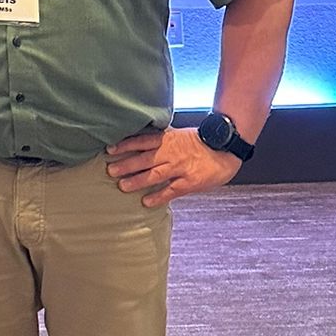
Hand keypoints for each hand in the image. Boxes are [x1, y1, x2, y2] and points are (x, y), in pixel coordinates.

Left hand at [105, 126, 240, 206]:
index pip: (141, 140)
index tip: (110, 149)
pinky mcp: (190, 182)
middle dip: (126, 165)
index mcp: (168, 139)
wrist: (226, 148)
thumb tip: (142, 141)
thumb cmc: (202, 141)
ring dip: (137, 181)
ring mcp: (180, 167)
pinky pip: (171, 190)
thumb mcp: (180, 134)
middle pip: (144, 159)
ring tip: (122, 186)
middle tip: (110, 171)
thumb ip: (163, 139)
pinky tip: (146, 202)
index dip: (125, 145)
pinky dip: (158, 196)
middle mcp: (171, 152)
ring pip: (154, 174)